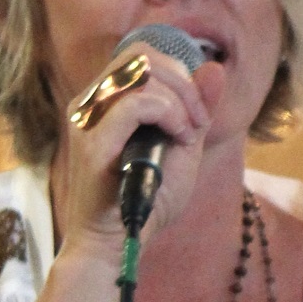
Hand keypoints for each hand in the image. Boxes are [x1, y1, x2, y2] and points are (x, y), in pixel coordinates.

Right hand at [55, 49, 225, 265]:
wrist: (118, 247)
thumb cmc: (146, 204)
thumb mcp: (183, 149)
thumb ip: (197, 109)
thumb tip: (214, 66)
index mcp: (107, 100)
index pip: (141, 54)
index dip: (178, 72)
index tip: (198, 113)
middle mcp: (91, 102)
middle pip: (141, 54)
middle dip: (182, 81)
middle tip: (198, 121)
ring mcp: (87, 119)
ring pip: (140, 72)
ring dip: (178, 98)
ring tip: (188, 133)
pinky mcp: (91, 142)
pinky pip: (135, 104)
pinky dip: (167, 114)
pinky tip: (178, 139)